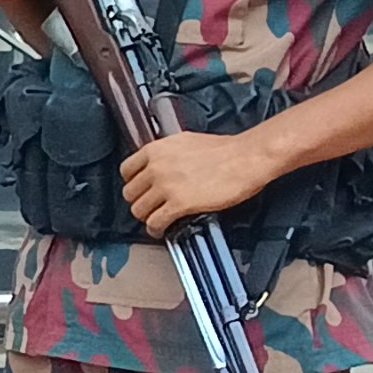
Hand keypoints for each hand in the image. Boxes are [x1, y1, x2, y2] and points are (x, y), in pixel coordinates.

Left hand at [123, 129, 286, 234]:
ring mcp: (166, 186)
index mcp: (156, 150)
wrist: (246, 157)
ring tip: (155, 220)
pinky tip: (161, 230)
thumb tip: (160, 164)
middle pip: (130, 193)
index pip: (126, 170)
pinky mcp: (180, 203)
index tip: (139, 190)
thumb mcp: (185, 142)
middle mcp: (156, 167)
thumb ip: (167, 154)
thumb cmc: (224, 149)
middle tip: (149, 207)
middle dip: (139, 202)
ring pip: (139, 210)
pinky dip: (155, 229)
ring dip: (146, 217)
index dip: (133, 183)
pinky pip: (156, 222)